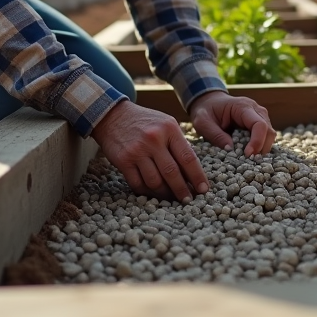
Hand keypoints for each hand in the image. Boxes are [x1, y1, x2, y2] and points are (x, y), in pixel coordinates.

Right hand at [91, 99, 209, 202]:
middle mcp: (153, 139)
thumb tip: (193, 172)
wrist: (113, 115)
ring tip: (170, 197)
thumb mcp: (166, 124)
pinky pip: (138, 184)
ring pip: (155, 181)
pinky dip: (147, 192)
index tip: (203, 190)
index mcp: (169, 129)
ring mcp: (137, 150)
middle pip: (172, 173)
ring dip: (165, 194)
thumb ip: (179, 144)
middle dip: (182, 190)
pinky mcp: (123, 161)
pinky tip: (153, 193)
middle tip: (188, 201)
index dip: (197, 177)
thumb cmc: (145, 122)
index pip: (188, 157)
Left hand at [187, 90, 276, 156]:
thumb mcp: (202, 122)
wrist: (209, 101)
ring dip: (261, 149)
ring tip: (247, 158)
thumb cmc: (205, 110)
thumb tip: (231, 149)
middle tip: (248, 160)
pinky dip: (259, 147)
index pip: (259, 124)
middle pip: (268, 131)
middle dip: (261, 148)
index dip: (257, 141)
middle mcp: (255, 110)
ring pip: (270, 135)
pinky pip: (265, 137)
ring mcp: (259, 116)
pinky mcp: (258, 124)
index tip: (247, 155)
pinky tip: (249, 154)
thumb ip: (215, 135)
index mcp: (242, 106)